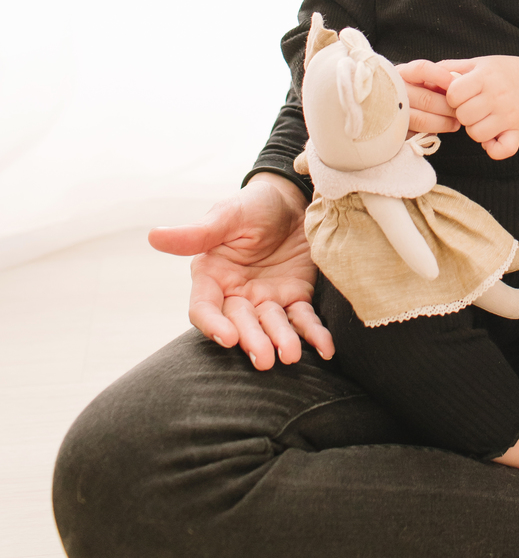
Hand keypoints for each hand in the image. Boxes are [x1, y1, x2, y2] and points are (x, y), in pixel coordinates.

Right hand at [147, 172, 334, 368]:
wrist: (293, 198)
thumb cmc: (254, 204)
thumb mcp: (227, 215)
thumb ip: (196, 233)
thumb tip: (153, 236)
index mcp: (212, 276)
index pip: (204, 308)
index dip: (213, 324)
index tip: (227, 336)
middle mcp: (237, 294)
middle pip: (241, 323)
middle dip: (252, 340)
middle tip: (264, 358)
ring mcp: (267, 298)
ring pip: (272, 325)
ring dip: (282, 341)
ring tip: (291, 355)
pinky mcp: (295, 297)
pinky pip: (303, 319)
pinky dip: (314, 334)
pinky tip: (326, 349)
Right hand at [394, 61, 461, 135]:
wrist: (392, 108)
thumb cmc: (415, 90)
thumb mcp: (422, 78)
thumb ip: (438, 77)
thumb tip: (457, 80)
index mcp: (401, 73)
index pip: (421, 69)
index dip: (440, 76)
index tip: (455, 83)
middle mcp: (393, 92)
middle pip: (426, 98)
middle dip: (449, 106)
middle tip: (463, 108)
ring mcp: (393, 113)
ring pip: (422, 119)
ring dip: (444, 122)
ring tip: (457, 121)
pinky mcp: (396, 131)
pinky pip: (418, 133)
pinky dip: (435, 131)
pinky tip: (445, 128)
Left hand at [426, 56, 518, 159]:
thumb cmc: (500, 72)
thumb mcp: (477, 62)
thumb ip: (450, 68)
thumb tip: (426, 78)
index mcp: (485, 77)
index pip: (454, 94)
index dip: (452, 97)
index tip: (459, 95)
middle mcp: (498, 96)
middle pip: (463, 116)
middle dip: (462, 114)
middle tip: (471, 107)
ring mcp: (509, 115)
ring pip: (477, 134)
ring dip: (474, 129)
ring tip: (481, 119)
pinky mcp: (518, 131)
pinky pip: (502, 150)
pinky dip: (493, 148)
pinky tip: (492, 138)